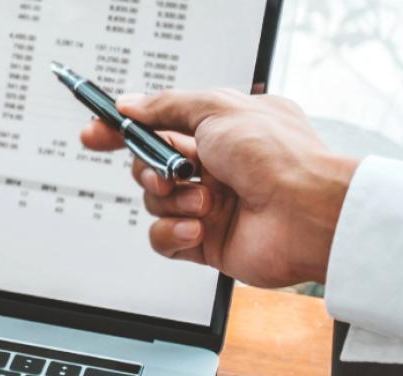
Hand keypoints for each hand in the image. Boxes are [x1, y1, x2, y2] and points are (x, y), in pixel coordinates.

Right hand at [80, 89, 360, 287]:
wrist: (308, 214)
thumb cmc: (278, 157)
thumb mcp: (216, 109)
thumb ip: (165, 106)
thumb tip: (128, 105)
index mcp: (219, 131)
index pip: (157, 126)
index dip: (121, 130)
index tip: (93, 134)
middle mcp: (213, 167)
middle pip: (148, 166)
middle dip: (150, 170)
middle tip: (171, 173)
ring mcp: (209, 205)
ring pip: (153, 203)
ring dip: (173, 201)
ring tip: (207, 202)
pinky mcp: (205, 242)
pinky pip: (163, 239)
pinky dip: (173, 233)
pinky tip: (197, 228)